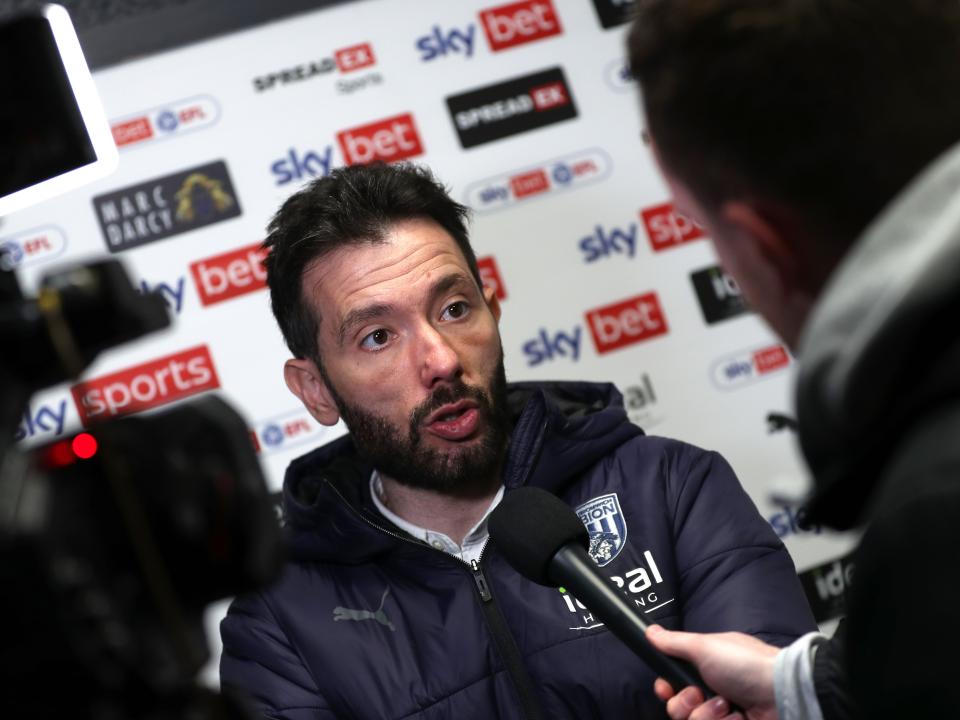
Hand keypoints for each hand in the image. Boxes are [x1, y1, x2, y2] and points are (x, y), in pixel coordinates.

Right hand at [646, 624, 779, 719]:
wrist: (780, 693)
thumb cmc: (744, 663)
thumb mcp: (703, 646)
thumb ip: (673, 642)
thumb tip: (650, 631)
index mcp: (703, 668)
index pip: (672, 684)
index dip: (665, 688)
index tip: (666, 688)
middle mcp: (711, 691)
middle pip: (678, 707)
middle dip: (686, 703)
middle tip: (699, 694)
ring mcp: (722, 713)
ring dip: (707, 715)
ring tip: (727, 706)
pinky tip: (738, 716)